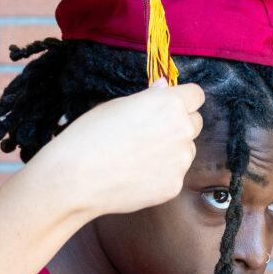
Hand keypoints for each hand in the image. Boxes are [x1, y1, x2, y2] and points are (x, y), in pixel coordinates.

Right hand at [28, 82, 204, 221]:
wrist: (76, 178)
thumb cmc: (90, 136)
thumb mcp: (117, 105)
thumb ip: (149, 97)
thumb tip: (165, 87)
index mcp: (169, 104)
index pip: (196, 95)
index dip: (183, 100)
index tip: (170, 106)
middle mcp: (182, 130)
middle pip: (195, 123)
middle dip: (179, 124)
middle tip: (151, 132)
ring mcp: (180, 161)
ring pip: (186, 150)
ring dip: (172, 151)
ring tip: (138, 157)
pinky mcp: (174, 186)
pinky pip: (175, 174)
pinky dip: (161, 174)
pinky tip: (136, 175)